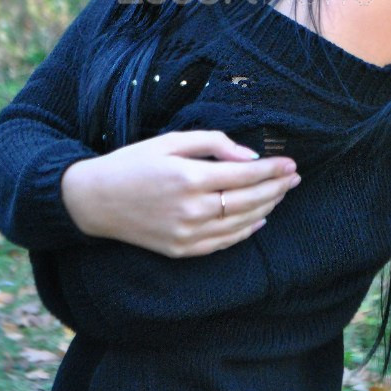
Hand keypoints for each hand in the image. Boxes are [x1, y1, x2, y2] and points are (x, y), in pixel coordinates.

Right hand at [61, 130, 300, 256]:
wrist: (95, 200)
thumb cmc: (133, 162)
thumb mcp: (170, 141)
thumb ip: (213, 143)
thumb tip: (249, 155)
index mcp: (189, 177)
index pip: (245, 175)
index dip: (272, 170)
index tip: (291, 163)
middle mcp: (191, 209)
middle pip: (248, 200)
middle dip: (276, 188)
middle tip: (295, 178)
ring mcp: (186, 234)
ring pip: (240, 223)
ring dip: (267, 208)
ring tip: (282, 193)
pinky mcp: (181, 250)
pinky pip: (223, 242)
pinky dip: (246, 231)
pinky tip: (260, 219)